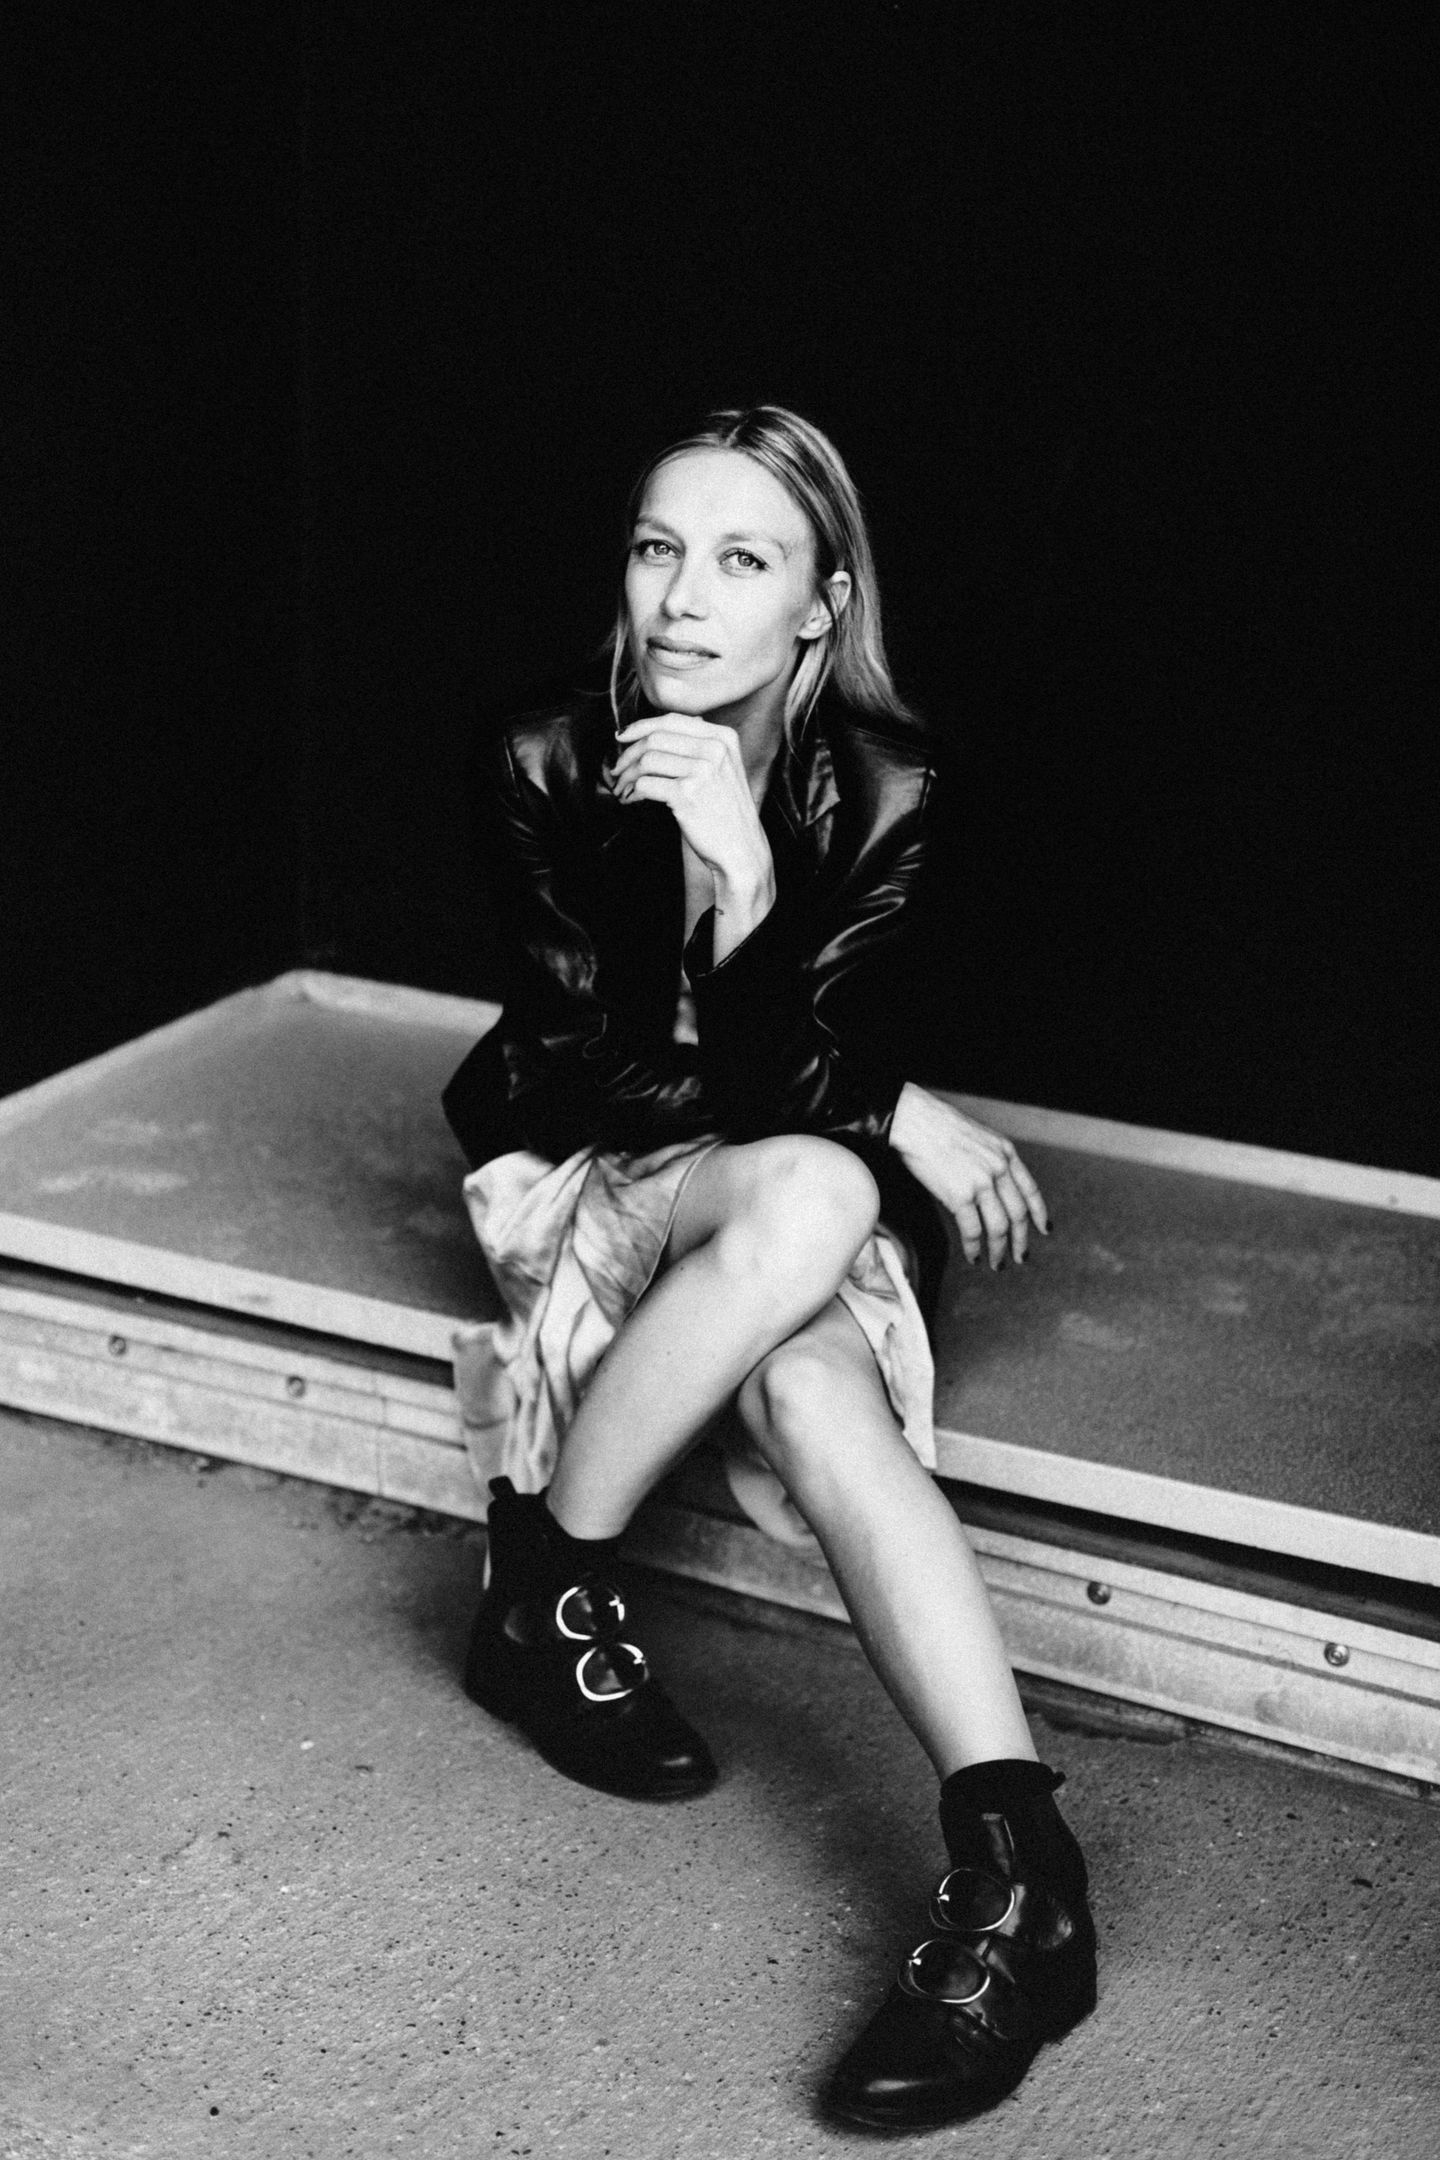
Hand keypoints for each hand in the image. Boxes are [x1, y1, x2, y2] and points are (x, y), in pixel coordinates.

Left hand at [607, 713, 772, 900]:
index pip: (672, 720)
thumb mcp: (724, 767)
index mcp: (723, 737)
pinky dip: (632, 792)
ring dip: (627, 775)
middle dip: (629, 754)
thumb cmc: (725, 811)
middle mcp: (714, 749)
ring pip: (647, 760)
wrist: (740, 848)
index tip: (622, 736)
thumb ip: (698, 745)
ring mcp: (702, 771)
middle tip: (618, 769)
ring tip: (622, 788)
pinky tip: (631, 799)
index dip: (641, 726)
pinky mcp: (687, 795)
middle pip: (655, 738)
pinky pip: (645, 784)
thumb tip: (652, 731)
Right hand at [889, 1082, 1049, 1268]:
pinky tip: (974, 1256)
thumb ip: (989, 1161)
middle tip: (1021, 1257)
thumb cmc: (937, 1127)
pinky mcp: (960, 1195)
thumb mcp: (978, 1138)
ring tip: (997, 1263)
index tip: (1045, 1230)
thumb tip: (989, 1191)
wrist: (915, 1121)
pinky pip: (973, 1230)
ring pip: (999, 1227)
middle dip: (1021, 1240)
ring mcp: (982, 1183)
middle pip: (1019, 1214)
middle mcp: (999, 1168)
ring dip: (1000, 1250)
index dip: (1040, 1213)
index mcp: (1006, 1152)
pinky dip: (974, 1248)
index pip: (1031, 1190)